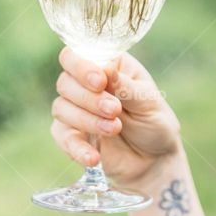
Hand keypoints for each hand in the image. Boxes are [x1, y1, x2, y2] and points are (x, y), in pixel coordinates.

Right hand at [50, 47, 181, 186]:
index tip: (101, 82)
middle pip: (65, 82)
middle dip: (89, 98)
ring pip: (61, 108)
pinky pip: (62, 137)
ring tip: (114, 129)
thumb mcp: (148, 102)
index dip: (83, 67)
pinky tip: (93, 157)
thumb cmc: (155, 123)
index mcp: (108, 66)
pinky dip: (76, 147)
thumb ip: (126, 86)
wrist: (154, 160)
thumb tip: (106, 67)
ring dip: (86, 120)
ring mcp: (77, 110)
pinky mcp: (72, 135)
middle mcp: (87, 85)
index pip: (77, 55)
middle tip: (115, 110)